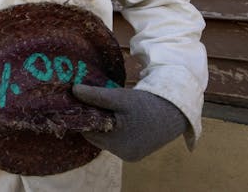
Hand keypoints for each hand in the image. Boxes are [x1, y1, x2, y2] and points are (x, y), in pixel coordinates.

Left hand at [72, 84, 187, 161]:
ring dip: (105, 127)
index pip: (88, 131)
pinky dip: (115, 132)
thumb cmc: (146, 105)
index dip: (85, 116)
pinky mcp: (136, 155)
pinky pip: (117, 143)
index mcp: (116, 143)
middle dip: (95, 122)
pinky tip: (120, 120)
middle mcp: (122, 154)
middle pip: (97, 137)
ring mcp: (130, 156)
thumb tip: (74, 90)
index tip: (83, 103)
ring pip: (107, 140)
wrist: (174, 113)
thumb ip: (96, 95)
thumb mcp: (120, 97)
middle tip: (95, 104)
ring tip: (110, 111)